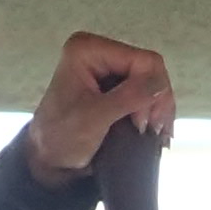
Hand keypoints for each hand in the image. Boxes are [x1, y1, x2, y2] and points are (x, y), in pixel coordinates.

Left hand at [30, 33, 174, 180]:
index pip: (142, 60)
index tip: (145, 123)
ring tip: (155, 134)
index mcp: (87, 49)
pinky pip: (145, 91)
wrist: (50, 160)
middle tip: (154, 131)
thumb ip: (128, 97)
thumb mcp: (94, 118)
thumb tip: (160, 83)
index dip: (153, 90)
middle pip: (150, 69)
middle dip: (157, 101)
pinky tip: (154, 130)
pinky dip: (152, 111)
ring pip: (152, 81)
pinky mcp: (114, 84)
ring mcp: (107, 68)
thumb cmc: (60, 138)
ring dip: (157, 109)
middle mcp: (99, 52)